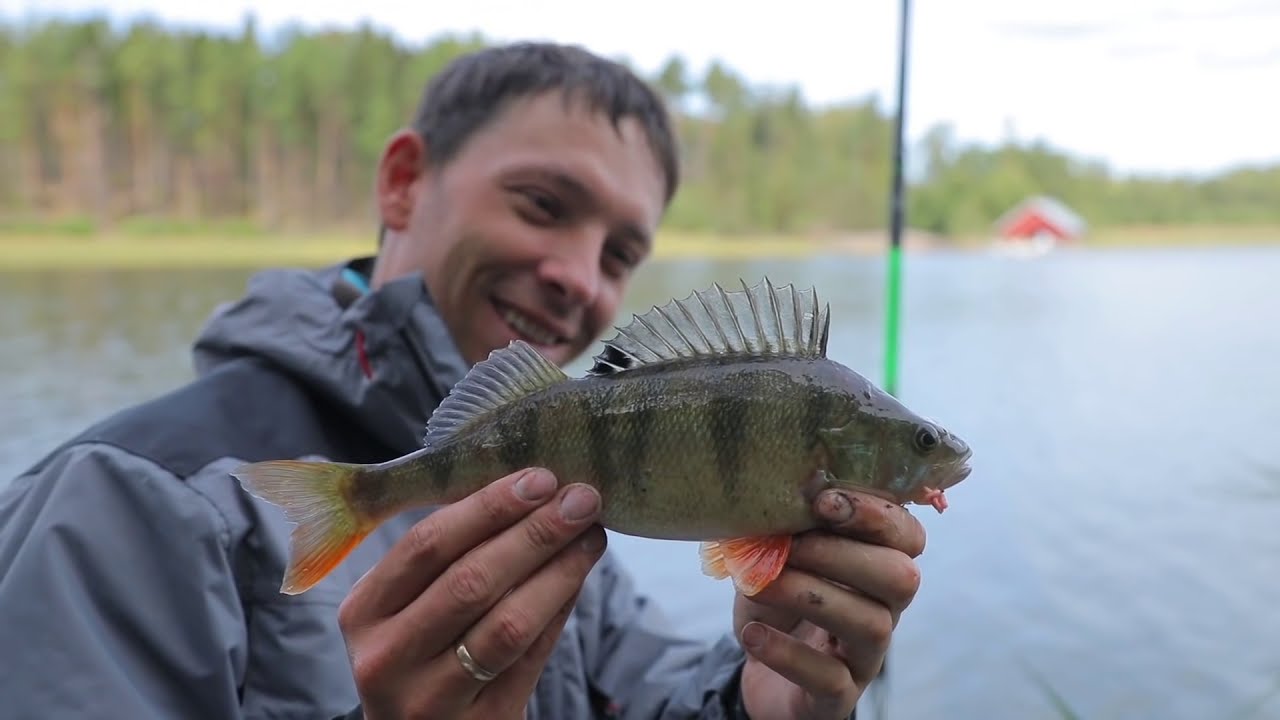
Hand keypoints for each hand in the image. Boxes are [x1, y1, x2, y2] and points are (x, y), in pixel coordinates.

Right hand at [336, 467, 606, 719]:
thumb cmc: (420, 656)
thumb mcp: (406, 611)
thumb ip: (446, 560)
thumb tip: (527, 490)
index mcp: (364, 612)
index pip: (426, 545)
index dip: (487, 507)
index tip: (538, 478)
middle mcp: (387, 657)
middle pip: (470, 580)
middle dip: (534, 532)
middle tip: (581, 499)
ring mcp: (430, 697)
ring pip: (508, 623)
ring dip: (559, 571)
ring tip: (592, 536)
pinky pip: (531, 658)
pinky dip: (560, 612)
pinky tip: (579, 579)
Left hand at [733, 491, 926, 719]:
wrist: (758, 661)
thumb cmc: (776, 597)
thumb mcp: (775, 555)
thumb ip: (782, 529)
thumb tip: (768, 499)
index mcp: (878, 564)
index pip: (907, 535)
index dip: (876, 514)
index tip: (823, 500)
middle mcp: (884, 610)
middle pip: (900, 578)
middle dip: (841, 553)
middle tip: (787, 546)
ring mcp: (866, 656)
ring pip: (871, 624)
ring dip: (811, 596)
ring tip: (760, 584)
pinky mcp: (839, 696)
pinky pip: (829, 677)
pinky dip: (787, 653)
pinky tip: (753, 635)